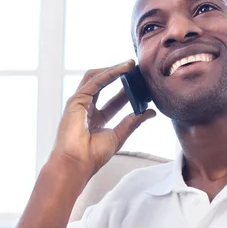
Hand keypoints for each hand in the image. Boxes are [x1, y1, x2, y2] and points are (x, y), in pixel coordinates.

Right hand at [51, 61, 154, 180]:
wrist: (77, 163)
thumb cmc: (93, 156)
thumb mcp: (119, 135)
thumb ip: (133, 122)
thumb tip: (150, 112)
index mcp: (96, 119)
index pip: (114, 101)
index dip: (128, 91)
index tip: (143, 85)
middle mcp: (87, 108)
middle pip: (104, 85)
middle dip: (120, 75)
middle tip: (137, 69)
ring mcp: (80, 103)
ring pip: (97, 78)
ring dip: (114, 69)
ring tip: (131, 64)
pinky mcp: (76, 99)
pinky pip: (95, 81)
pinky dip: (109, 73)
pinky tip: (123, 69)